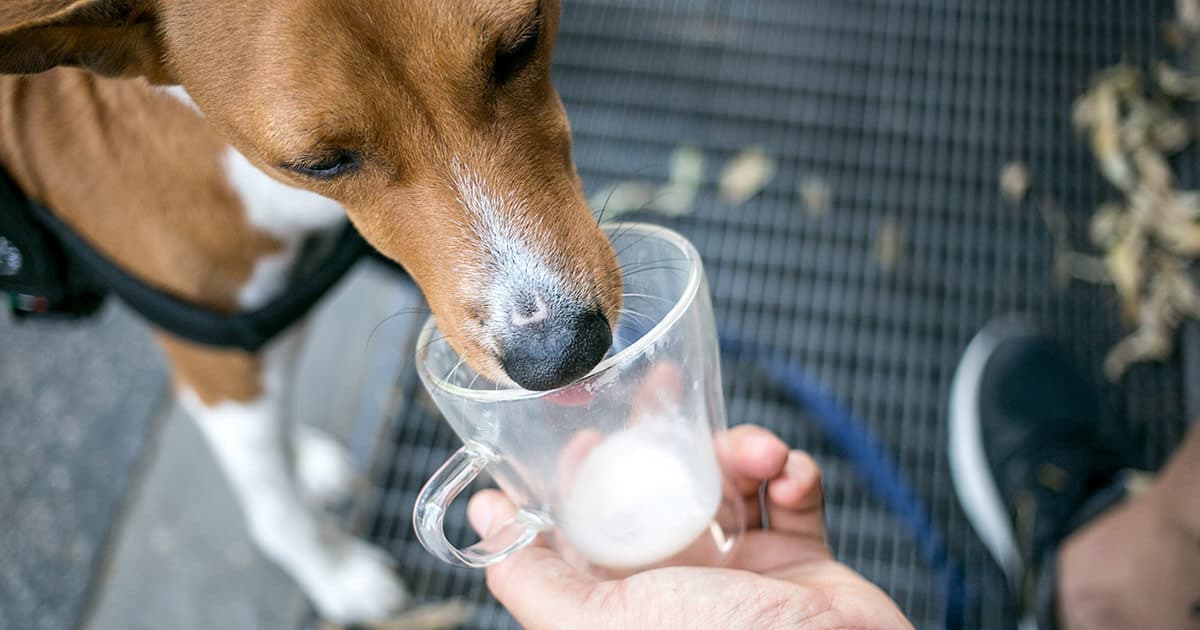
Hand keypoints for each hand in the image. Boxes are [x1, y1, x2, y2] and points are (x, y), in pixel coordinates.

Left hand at [467, 424, 913, 629]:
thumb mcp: (598, 622)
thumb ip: (532, 578)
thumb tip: (481, 519)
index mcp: (625, 600)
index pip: (589, 526)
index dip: (585, 473)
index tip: (588, 430)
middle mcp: (679, 585)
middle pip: (659, 492)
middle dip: (664, 438)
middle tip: (665, 388)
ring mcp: (742, 575)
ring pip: (728, 485)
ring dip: (742, 451)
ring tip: (759, 452)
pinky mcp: (801, 565)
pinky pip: (792, 500)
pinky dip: (795, 475)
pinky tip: (792, 475)